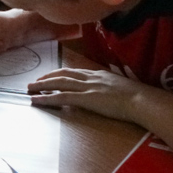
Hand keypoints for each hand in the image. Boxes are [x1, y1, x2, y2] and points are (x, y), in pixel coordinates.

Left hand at [28, 67, 147, 122]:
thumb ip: (111, 87)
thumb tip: (108, 92)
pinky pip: (61, 97)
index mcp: (99, 74)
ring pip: (59, 83)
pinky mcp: (85, 98)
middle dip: (47, 77)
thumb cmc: (138, 97)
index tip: (50, 75)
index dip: (60, 73)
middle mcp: (90, 78)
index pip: (75, 71)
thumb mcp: (122, 87)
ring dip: (42, 86)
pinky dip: (47, 98)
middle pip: (63, 74)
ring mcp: (87, 87)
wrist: (142, 100)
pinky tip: (37, 100)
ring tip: (30, 89)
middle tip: (34, 81)